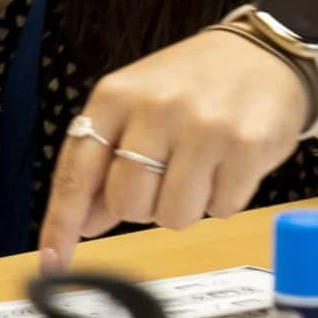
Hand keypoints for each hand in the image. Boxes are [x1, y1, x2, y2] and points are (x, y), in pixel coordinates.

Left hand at [39, 27, 309, 261]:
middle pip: (127, 204)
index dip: (63, 222)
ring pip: (173, 216)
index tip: (53, 261)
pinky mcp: (247, 146)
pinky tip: (228, 164)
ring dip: (184, 207)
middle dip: (142, 207)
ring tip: (199, 168)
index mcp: (115, 96)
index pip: (78, 171)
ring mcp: (204, 127)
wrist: (264, 55)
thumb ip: (104, 162)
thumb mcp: (135, 108)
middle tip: (164, 177)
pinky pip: (221, 211)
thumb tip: (85, 224)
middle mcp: (155, 108)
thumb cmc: (190, 87)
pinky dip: (223, 199)